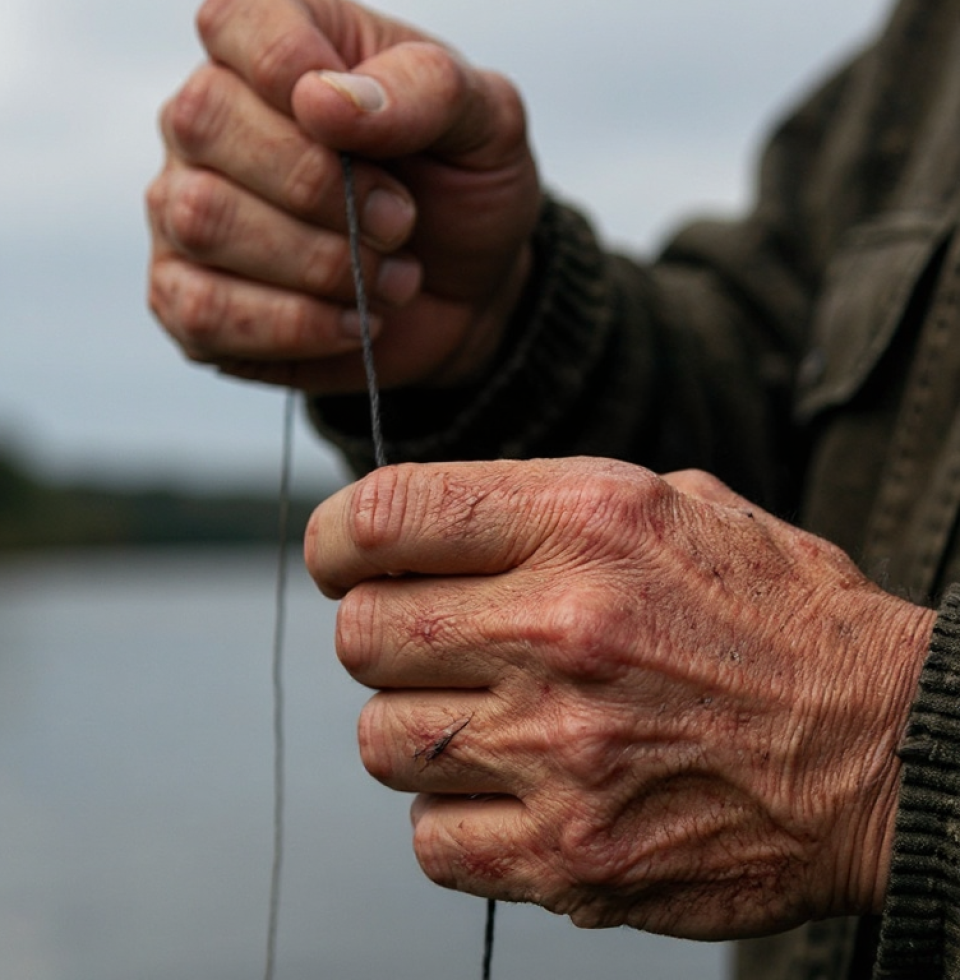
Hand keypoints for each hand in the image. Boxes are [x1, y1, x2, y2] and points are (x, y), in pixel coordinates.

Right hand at [146, 0, 539, 391]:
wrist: (469, 294)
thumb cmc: (463, 192)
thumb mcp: (487, 125)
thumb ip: (425, 88)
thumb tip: (320, 102)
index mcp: (278, 44)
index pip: (235, 20)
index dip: (294, 73)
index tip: (366, 131)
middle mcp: (212, 119)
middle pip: (206, 123)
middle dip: (322, 189)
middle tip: (400, 223)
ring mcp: (184, 209)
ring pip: (203, 221)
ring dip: (321, 264)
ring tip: (388, 278)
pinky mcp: (188, 297)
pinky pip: (203, 310)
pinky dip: (296, 326)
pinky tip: (352, 321)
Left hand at [304, 458, 935, 939]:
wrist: (885, 746)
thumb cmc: (777, 617)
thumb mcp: (676, 506)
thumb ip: (544, 505)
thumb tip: (431, 524)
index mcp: (585, 523)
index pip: (387, 517)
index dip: (337, 539)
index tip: (340, 560)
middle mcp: (562, 628)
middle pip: (362, 637)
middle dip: (380, 638)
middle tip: (433, 645)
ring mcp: (561, 751)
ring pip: (382, 743)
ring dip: (418, 730)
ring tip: (488, 722)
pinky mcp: (571, 857)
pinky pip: (430, 839)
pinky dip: (454, 816)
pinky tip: (515, 791)